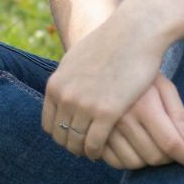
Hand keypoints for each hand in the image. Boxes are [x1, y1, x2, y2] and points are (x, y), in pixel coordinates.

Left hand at [41, 2, 168, 158]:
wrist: (134, 31)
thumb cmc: (110, 43)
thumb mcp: (76, 59)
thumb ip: (67, 79)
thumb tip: (60, 90)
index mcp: (55, 85)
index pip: (48, 124)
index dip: (60, 135)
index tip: (73, 138)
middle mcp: (65, 97)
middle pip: (61, 136)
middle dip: (72, 145)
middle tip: (84, 149)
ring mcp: (84, 105)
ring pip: (76, 142)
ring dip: (84, 151)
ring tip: (94, 152)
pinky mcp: (106, 111)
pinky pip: (94, 143)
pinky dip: (97, 151)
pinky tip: (105, 151)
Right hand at [95, 75, 183, 170]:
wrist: (99, 59)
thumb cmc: (138, 72)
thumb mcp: (162, 85)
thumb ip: (178, 113)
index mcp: (143, 105)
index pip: (171, 143)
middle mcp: (122, 119)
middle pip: (154, 157)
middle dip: (169, 157)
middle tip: (171, 145)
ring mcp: (102, 128)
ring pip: (133, 163)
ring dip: (146, 160)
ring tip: (149, 142)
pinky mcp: (88, 134)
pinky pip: (112, 162)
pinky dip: (125, 159)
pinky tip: (131, 144)